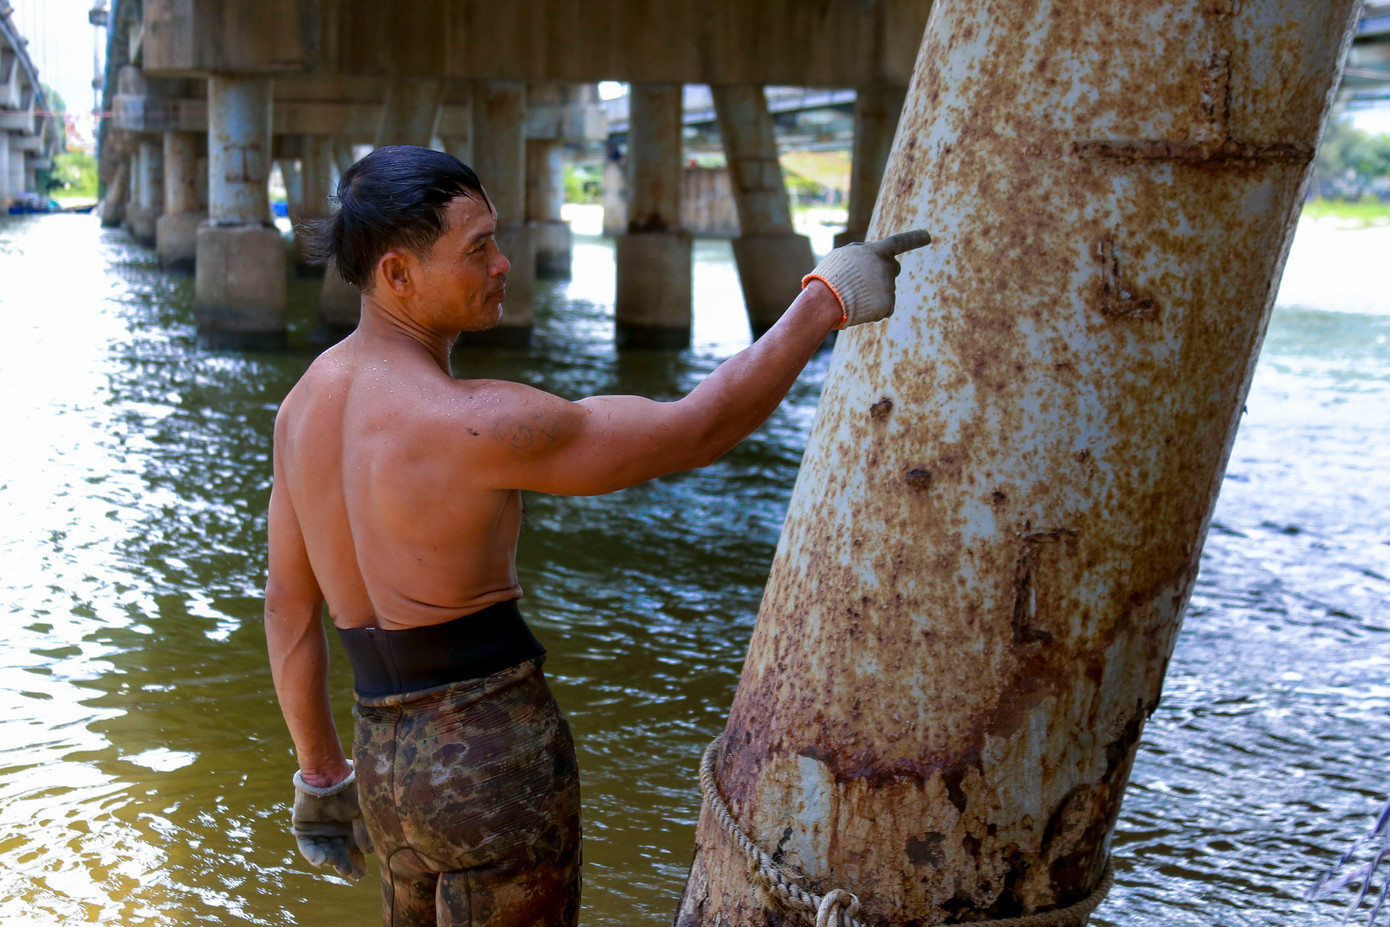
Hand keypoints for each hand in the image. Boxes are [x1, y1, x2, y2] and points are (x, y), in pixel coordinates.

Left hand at [291, 763, 373, 879]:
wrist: (328, 774)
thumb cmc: (349, 788)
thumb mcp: (362, 810)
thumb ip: (363, 831)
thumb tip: (367, 852)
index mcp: (351, 829)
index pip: (355, 852)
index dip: (357, 864)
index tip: (360, 875)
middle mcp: (335, 833)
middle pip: (340, 856)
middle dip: (344, 865)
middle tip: (350, 872)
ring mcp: (319, 832)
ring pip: (324, 853)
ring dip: (330, 860)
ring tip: (334, 862)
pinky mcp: (303, 830)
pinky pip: (307, 847)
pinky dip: (313, 855)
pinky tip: (321, 861)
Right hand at [802, 229, 931, 328]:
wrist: (826, 301)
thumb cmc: (828, 277)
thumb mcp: (842, 256)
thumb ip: (861, 254)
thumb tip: (871, 253)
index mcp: (876, 251)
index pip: (899, 242)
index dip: (914, 238)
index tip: (927, 235)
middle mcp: (887, 267)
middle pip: (893, 268)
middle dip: (884, 273)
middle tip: (866, 282)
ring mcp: (889, 286)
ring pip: (884, 291)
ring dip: (871, 294)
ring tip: (851, 297)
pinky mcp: (888, 304)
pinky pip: (883, 308)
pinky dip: (872, 310)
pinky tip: (858, 309)